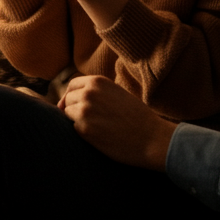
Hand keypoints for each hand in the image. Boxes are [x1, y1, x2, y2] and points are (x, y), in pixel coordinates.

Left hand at [58, 74, 175, 169]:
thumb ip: (97, 92)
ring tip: (97, 127)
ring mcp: (84, 111)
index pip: (72, 85)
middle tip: (90, 120)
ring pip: (68, 114)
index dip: (72, 96)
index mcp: (98, 81)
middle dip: (74, 109)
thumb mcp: (116, 93)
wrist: (151, 138)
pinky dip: (82, 133)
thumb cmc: (137, 117)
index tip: (76, 106)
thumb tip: (70, 98)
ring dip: (76, 121)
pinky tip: (99, 136)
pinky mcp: (84, 129)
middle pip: (68, 100)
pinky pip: (74, 129)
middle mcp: (88, 93)